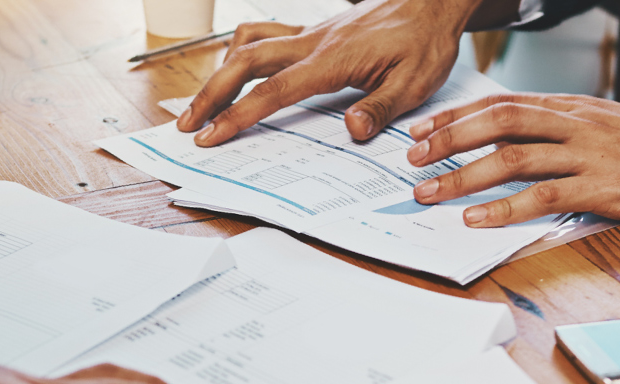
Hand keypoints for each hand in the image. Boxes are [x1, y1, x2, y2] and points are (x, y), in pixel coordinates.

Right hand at [176, 0, 489, 146]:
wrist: (431, 1)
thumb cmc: (425, 41)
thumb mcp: (416, 82)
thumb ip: (381, 107)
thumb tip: (352, 130)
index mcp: (333, 60)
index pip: (274, 91)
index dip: (238, 115)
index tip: (211, 136)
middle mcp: (313, 43)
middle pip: (245, 63)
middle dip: (211, 95)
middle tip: (188, 126)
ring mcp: (310, 34)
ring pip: (248, 45)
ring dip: (220, 73)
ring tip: (203, 103)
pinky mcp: (313, 31)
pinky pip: (265, 35)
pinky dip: (241, 51)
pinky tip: (235, 68)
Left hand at [404, 94, 619, 232]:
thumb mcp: (606, 125)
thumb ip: (562, 126)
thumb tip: (515, 134)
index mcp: (574, 107)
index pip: (504, 102)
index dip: (458, 114)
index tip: (422, 128)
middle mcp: (576, 123)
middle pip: (500, 121)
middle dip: (449, 139)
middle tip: (413, 158)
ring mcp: (589, 154)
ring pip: (513, 157)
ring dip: (465, 176)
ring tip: (430, 192)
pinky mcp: (603, 188)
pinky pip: (544, 196)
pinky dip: (505, 208)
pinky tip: (478, 218)